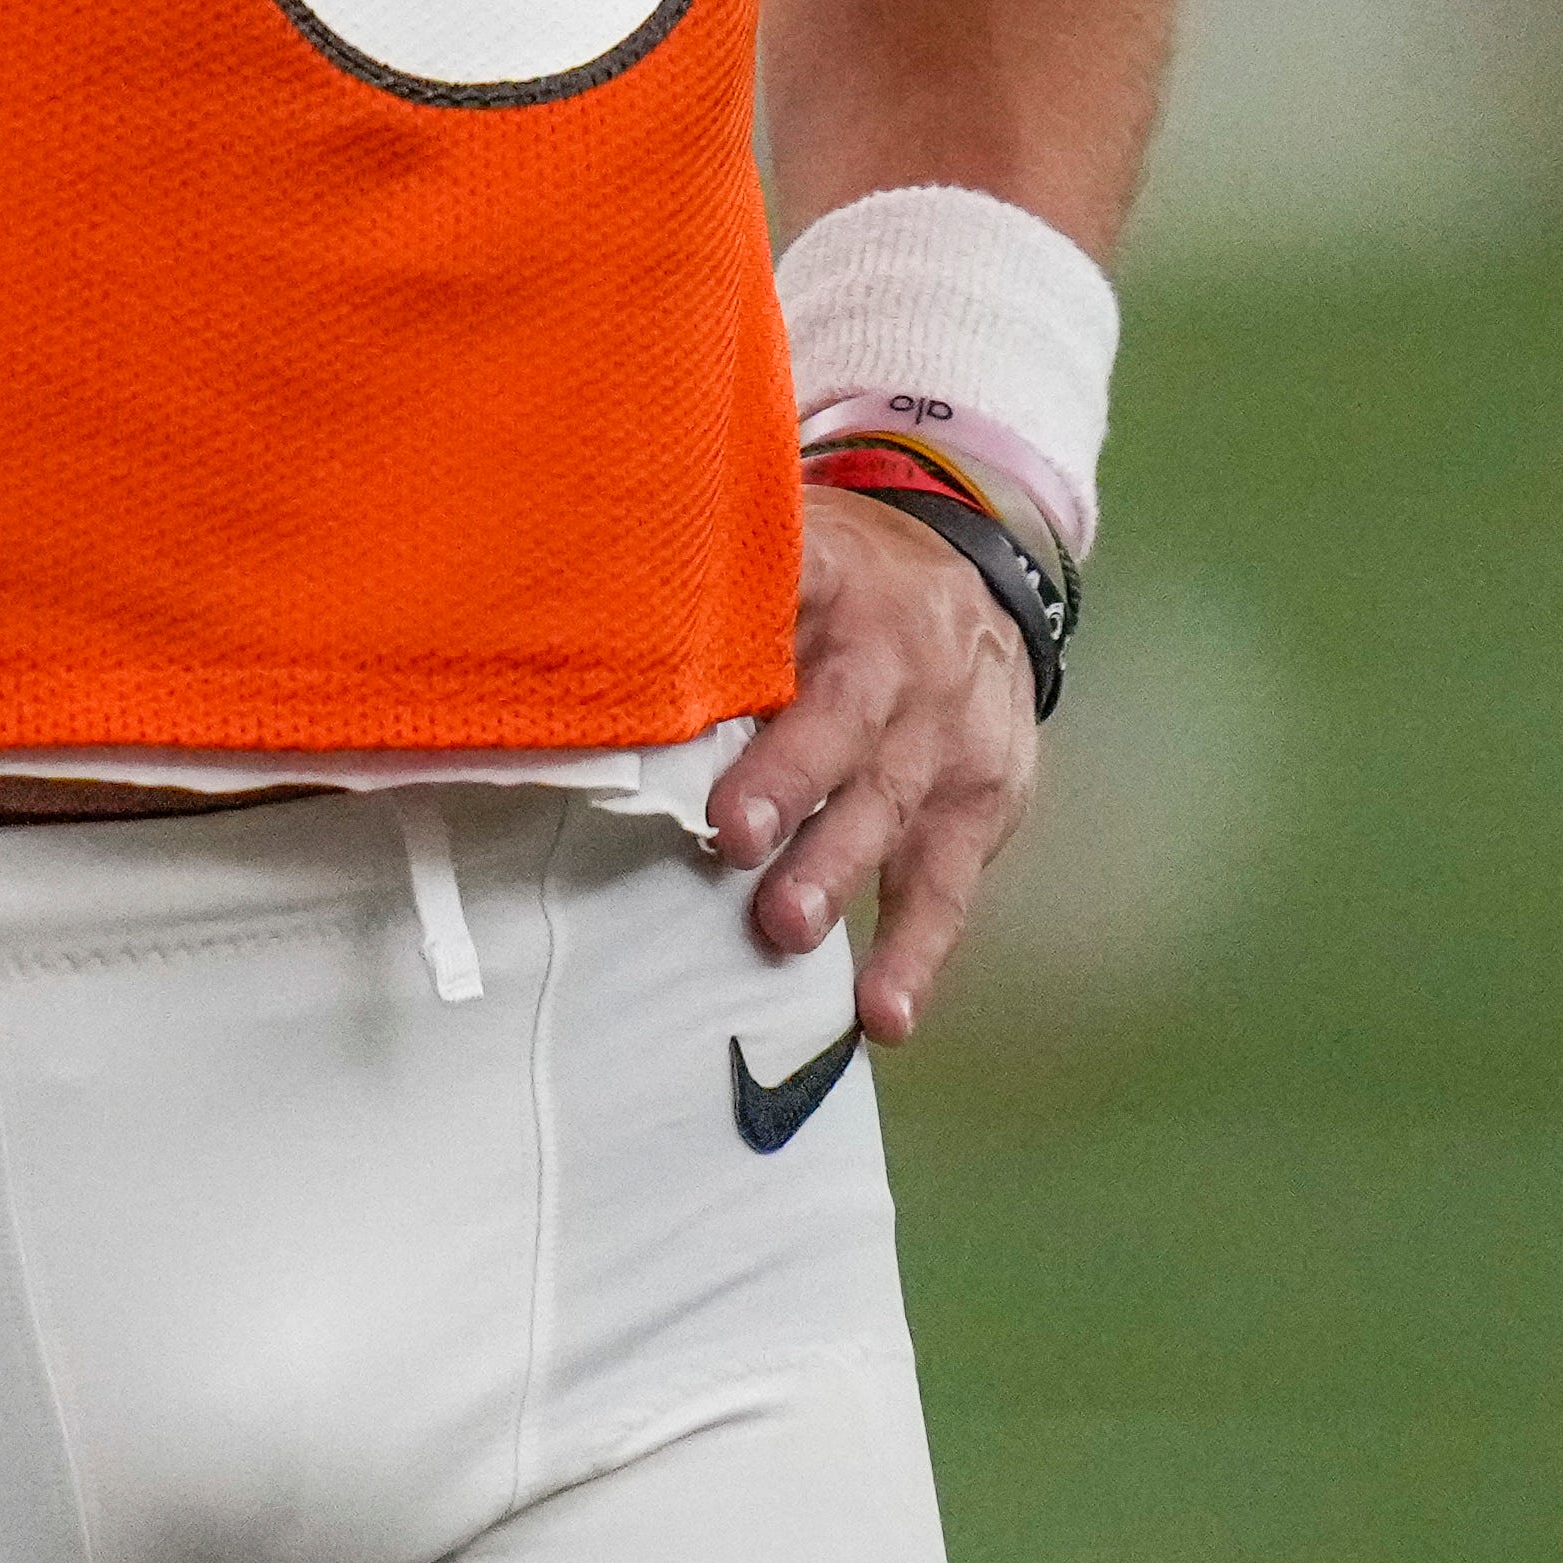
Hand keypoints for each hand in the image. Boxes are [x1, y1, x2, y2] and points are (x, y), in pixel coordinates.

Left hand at [715, 479, 1044, 1040]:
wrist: (989, 588)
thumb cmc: (845, 589)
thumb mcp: (792, 549)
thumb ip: (706, 578)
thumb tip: (573, 598)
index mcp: (834, 580)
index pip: (788, 593)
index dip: (741, 645)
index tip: (681, 686)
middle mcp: (897, 657)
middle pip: (843, 719)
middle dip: (789, 778)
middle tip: (734, 835)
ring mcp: (945, 739)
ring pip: (889, 806)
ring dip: (838, 871)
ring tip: (786, 930)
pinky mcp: (981, 808)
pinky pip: (947, 884)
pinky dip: (915, 953)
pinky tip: (884, 1013)